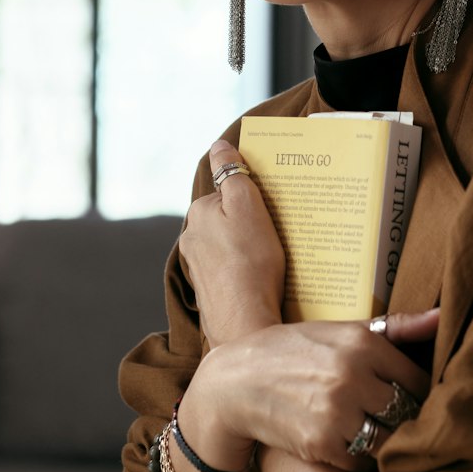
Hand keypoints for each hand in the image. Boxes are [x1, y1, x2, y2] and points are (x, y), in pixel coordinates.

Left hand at [179, 139, 285, 347]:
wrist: (245, 325)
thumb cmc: (252, 263)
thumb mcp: (248, 208)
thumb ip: (232, 174)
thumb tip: (220, 145)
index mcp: (200, 212)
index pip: (229, 190)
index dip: (253, 196)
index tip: (274, 205)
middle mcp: (191, 237)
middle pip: (227, 218)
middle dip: (250, 221)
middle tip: (281, 228)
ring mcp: (198, 266)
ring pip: (228, 244)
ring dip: (248, 245)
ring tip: (277, 256)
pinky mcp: (209, 290)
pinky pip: (230, 268)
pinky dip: (245, 268)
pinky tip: (265, 277)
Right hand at [195, 309, 439, 470]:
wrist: (237, 380)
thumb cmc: (299, 351)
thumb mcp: (344, 331)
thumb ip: (398, 328)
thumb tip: (444, 317)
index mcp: (364, 343)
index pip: (419, 380)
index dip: (423, 395)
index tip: (418, 401)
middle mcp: (352, 376)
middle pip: (408, 412)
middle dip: (409, 421)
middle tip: (405, 424)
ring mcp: (336, 412)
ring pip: (389, 440)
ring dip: (387, 442)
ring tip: (380, 435)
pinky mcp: (320, 443)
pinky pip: (362, 460)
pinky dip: (361, 458)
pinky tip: (351, 444)